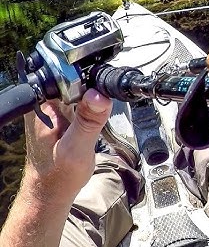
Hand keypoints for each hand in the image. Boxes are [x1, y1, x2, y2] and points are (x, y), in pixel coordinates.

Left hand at [22, 89, 111, 204]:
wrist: (52, 191)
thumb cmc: (57, 176)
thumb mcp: (76, 149)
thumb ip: (88, 121)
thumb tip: (99, 94)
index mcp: (42, 107)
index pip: (69, 78)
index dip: (91, 80)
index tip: (105, 91)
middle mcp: (45, 104)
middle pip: (76, 80)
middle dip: (95, 90)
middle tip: (98, 116)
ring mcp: (53, 109)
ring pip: (80, 89)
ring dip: (95, 99)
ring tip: (95, 122)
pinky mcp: (62, 115)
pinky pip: (81, 100)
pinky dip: (92, 107)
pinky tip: (95, 120)